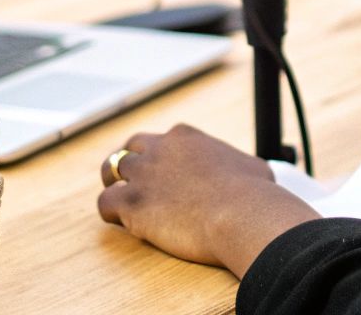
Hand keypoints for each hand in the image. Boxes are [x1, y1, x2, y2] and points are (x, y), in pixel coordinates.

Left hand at [95, 123, 319, 276]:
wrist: (242, 214)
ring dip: (113, 184)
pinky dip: (110, 212)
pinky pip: (105, 203)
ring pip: (111, 170)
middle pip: (130, 148)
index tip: (166, 172)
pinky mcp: (132, 203)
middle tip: (133, 179)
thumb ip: (239, 166)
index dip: (161, 156)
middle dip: (129, 162)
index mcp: (184, 137)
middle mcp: (159, 149)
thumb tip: (250, 174)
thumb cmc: (254, 195)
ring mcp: (143, 175)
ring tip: (120, 199)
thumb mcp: (251, 167)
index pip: (162, 139)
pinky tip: (121, 221)